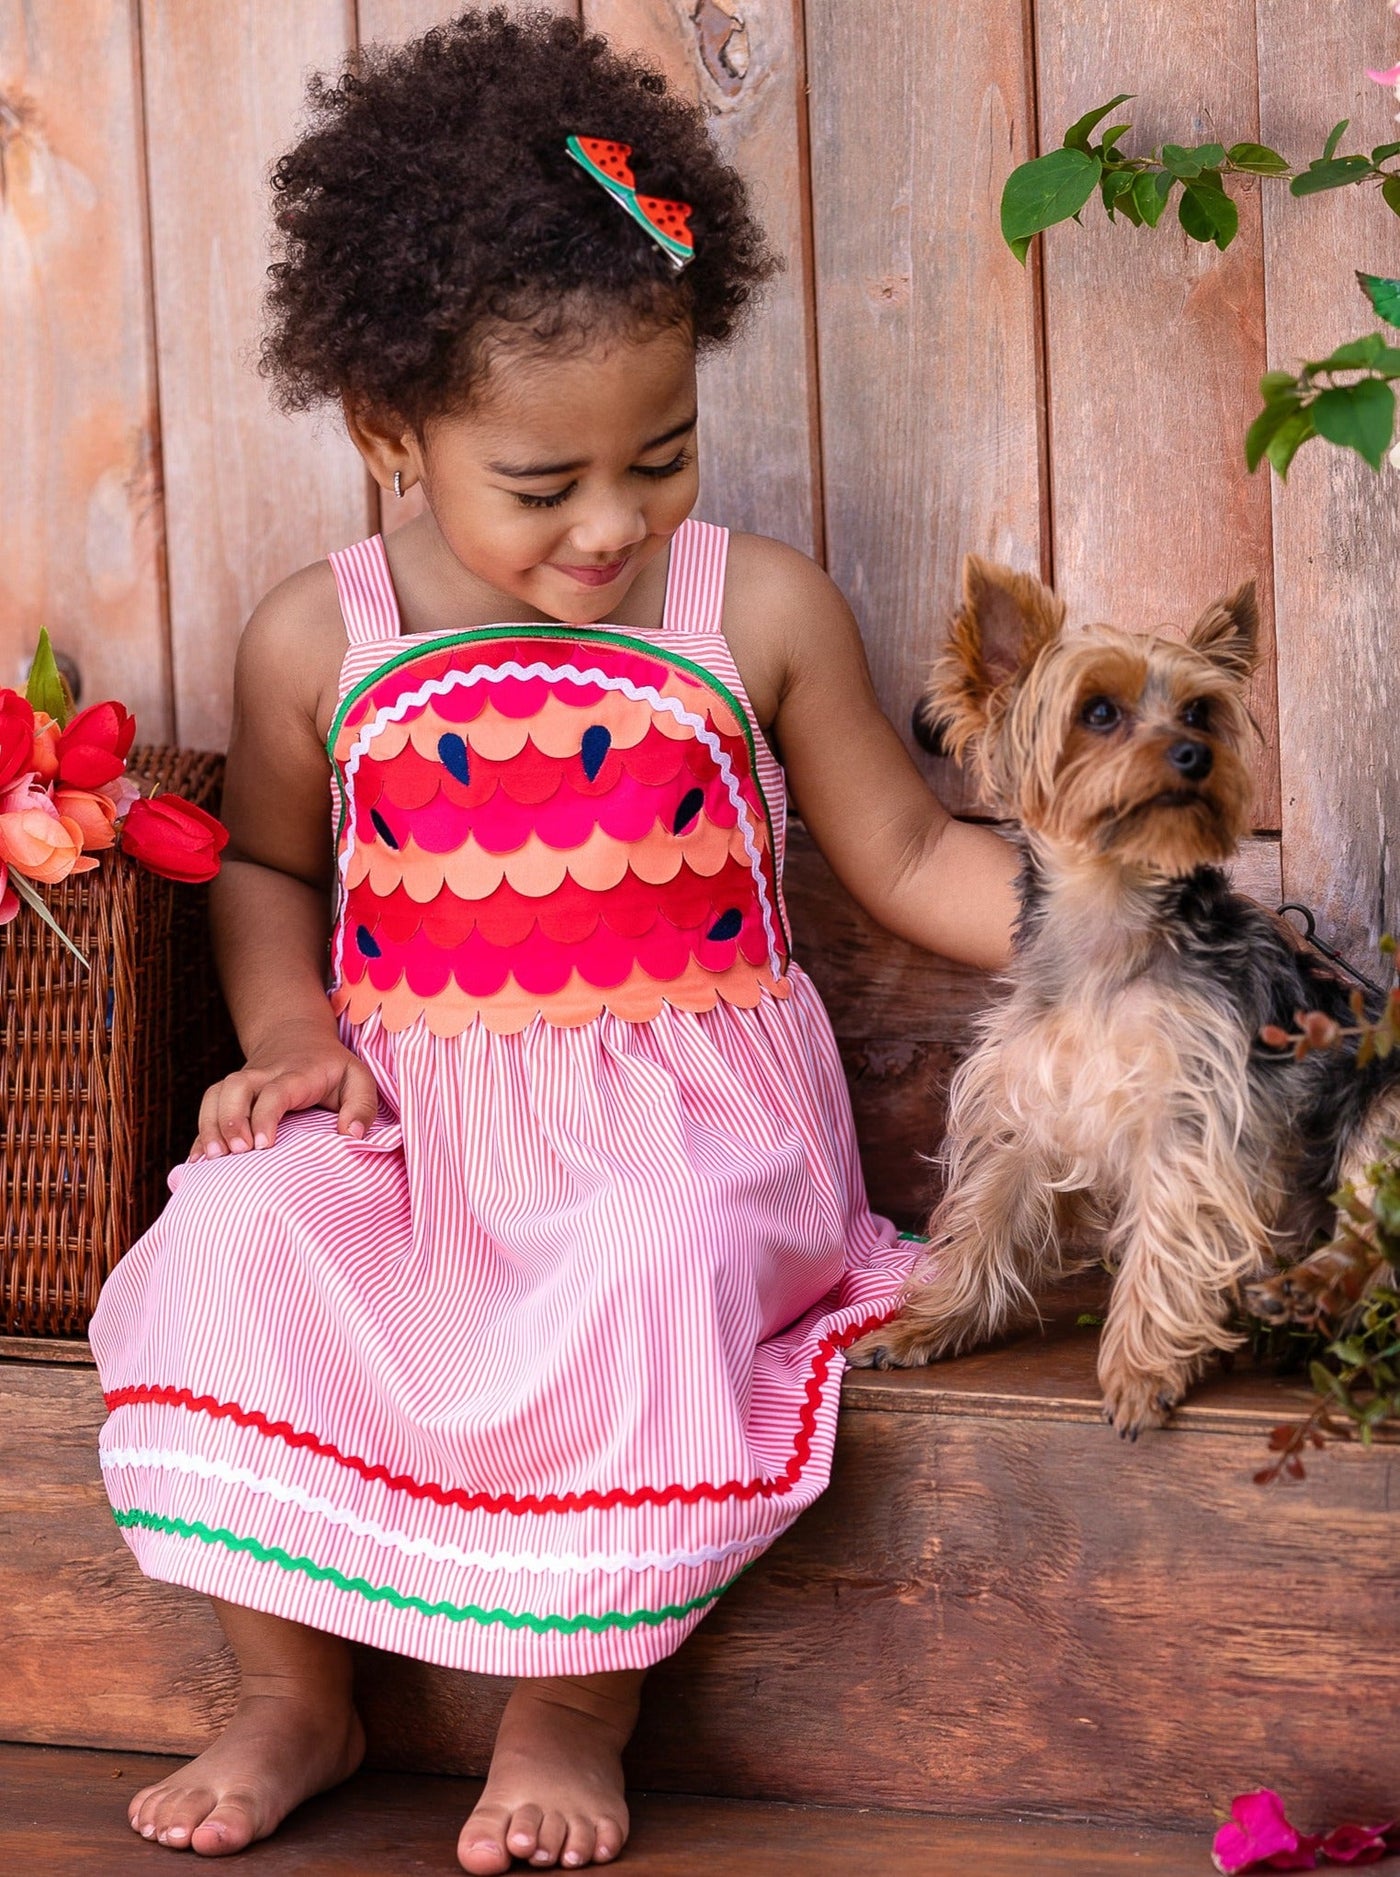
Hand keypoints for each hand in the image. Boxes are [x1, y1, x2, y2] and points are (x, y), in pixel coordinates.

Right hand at [190, 1020, 379, 1158]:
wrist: (296, 1036)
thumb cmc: (332, 1067)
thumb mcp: (359, 1079)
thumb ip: (362, 1106)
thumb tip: (353, 1134)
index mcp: (296, 1073)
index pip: (275, 1090)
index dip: (264, 1116)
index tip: (262, 1145)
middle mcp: (264, 1074)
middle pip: (235, 1087)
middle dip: (230, 1119)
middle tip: (235, 1153)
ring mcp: (243, 1082)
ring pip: (215, 1094)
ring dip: (209, 1125)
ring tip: (211, 1160)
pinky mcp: (230, 1094)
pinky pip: (208, 1108)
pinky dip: (200, 1134)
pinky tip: (196, 1162)